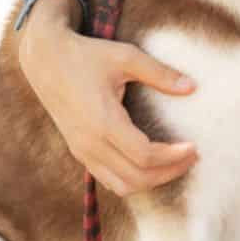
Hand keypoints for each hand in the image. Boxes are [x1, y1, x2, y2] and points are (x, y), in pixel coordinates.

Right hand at [18, 0, 198, 195]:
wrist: (45, 59)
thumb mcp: (126, 56)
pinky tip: (151, 164)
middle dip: (169, 172)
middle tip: (193, 157)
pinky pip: (108, 179)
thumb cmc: (87, 55)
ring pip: (122, 185)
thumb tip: (192, 87)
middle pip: (136, 178)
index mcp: (103, 122)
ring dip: (152, 181)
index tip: (194, 147)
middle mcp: (90, 143)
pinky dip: (133, 179)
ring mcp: (82, 150)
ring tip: (176, 163)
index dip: (173, 157)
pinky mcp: (79, 151)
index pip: (144, 156)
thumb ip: (159, 73)